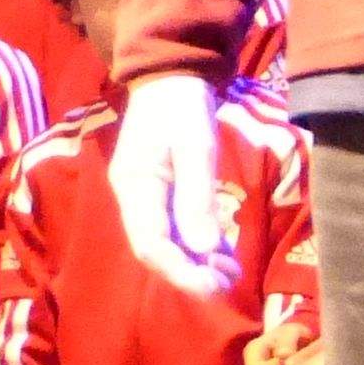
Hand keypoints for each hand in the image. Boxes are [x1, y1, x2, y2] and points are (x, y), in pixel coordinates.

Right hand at [113, 74, 240, 296]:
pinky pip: (175, 226)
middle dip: (189, 271)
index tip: (211, 287)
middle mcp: (133, 198)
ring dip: (196, 260)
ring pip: (166, 241)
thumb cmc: (181, 106)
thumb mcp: (195, 146)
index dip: (179, 270)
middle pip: (156, 248)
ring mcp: (144, 196)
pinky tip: (222, 254)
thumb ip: (196, 197)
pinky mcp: (160, 193)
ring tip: (230, 274)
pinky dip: (197, 242)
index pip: (150, 243)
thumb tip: (204, 248)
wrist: (171, 77)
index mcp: (133, 186)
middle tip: (227, 285)